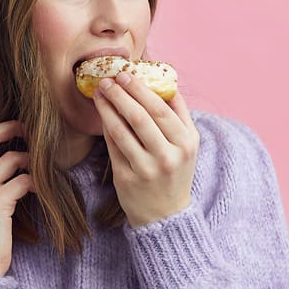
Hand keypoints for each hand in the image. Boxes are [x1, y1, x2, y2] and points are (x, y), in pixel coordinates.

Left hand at [94, 72, 199, 227]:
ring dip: (108, 107)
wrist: (166, 215)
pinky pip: (113, 146)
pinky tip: (102, 113)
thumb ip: (180, 115)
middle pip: (141, 117)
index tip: (127, 74)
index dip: (141, 89)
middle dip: (122, 94)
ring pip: (123, 130)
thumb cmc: (175, 172)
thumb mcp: (187, 146)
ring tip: (100, 92)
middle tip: (109, 79)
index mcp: (186, 143)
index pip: (162, 109)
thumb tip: (164, 82)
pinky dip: (106, 126)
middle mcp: (168, 156)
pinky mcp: (127, 178)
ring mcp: (147, 169)